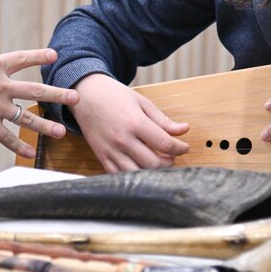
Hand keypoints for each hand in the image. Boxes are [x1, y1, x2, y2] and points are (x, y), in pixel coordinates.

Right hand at [0, 10, 79, 157]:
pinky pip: (7, 138)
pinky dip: (18, 147)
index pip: (22, 59)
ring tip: (62, 132)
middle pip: (35, 91)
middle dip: (57, 94)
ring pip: (26, 118)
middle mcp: (2, 87)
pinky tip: (31, 154)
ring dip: (45, 125)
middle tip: (76, 97)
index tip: (55, 55)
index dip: (39, 56)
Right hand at [72, 74, 189, 172]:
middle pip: (153, 163)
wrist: (86, 95)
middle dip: (169, 162)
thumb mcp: (141, 102)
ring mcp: (110, 150)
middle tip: (172, 156)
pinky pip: (119, 175)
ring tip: (157, 163)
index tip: (184, 147)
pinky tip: (140, 167)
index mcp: (135, 122)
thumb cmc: (114, 96)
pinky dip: (133, 175)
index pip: (165, 143)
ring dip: (152, 172)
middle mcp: (122, 139)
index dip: (180, 148)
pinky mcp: (101, 156)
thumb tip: (184, 129)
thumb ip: (162, 119)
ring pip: (137, 173)